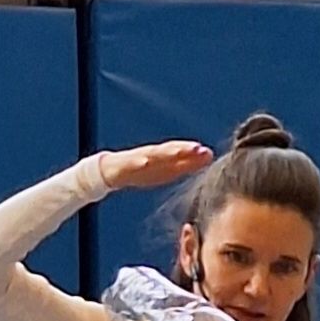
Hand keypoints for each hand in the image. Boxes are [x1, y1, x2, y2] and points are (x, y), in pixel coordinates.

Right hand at [98, 139, 212, 194]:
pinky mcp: (122, 164)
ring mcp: (136, 158)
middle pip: (169, 151)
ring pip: (152, 154)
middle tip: (197, 148)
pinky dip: (137, 162)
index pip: (180, 153)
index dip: (192, 153)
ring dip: (164, 153)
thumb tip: (209, 155)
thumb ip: (186, 163)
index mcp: (163, 157)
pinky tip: (144, 162)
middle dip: (183, 150)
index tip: (207, 153)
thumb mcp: (166, 170)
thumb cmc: (140, 171)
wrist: (110, 172)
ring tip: (178, 152)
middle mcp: (151, 155)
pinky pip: (130, 163)